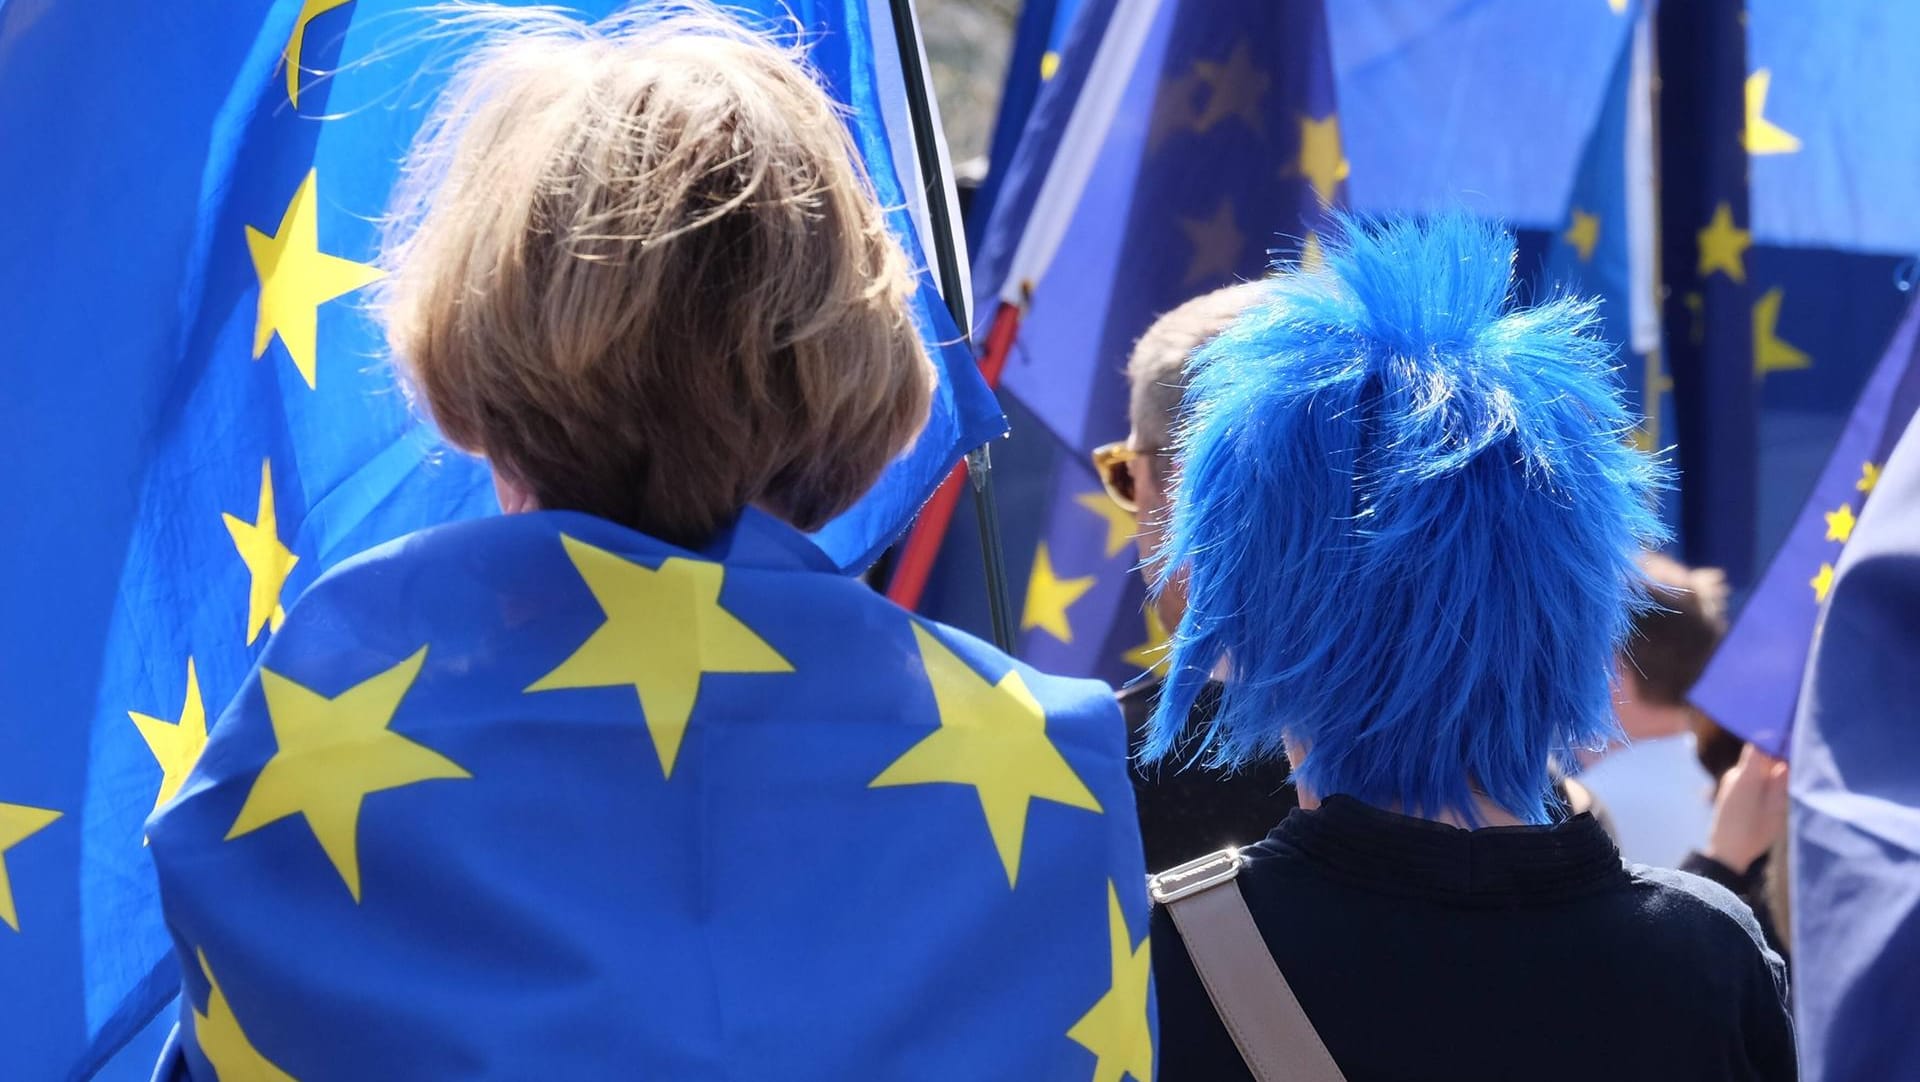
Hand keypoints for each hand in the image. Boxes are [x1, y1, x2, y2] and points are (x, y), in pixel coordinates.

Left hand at [1702, 744, 1788, 875]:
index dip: (1776, 736)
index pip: (1760, 743)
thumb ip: (1781, 783)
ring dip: (1773, 765)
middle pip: (1760, 752)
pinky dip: (1765, 775)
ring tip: (1793, 768)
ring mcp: (1732, 779)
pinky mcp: (1733, 788)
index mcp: (1747, 775)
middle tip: (1801, 752)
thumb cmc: (1753, 833)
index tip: (1794, 732)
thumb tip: (1787, 761)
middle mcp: (1736, 772)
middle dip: (1779, 752)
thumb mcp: (1775, 810)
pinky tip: (1778, 783)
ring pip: (1757, 764)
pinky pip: (1752, 774)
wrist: (1727, 851)